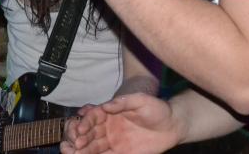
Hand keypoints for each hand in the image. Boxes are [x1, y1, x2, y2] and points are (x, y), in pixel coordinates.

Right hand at [60, 94, 179, 153]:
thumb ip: (124, 101)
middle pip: (89, 133)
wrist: (172, 125)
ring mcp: (113, 141)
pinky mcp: (119, 153)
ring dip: (84, 150)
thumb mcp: (141, 100)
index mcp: (110, 112)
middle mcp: (108, 126)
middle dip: (80, 138)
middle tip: (75, 144)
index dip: (85, 122)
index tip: (80, 129)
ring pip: (93, 146)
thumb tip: (106, 105)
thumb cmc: (157, 109)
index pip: (93, 116)